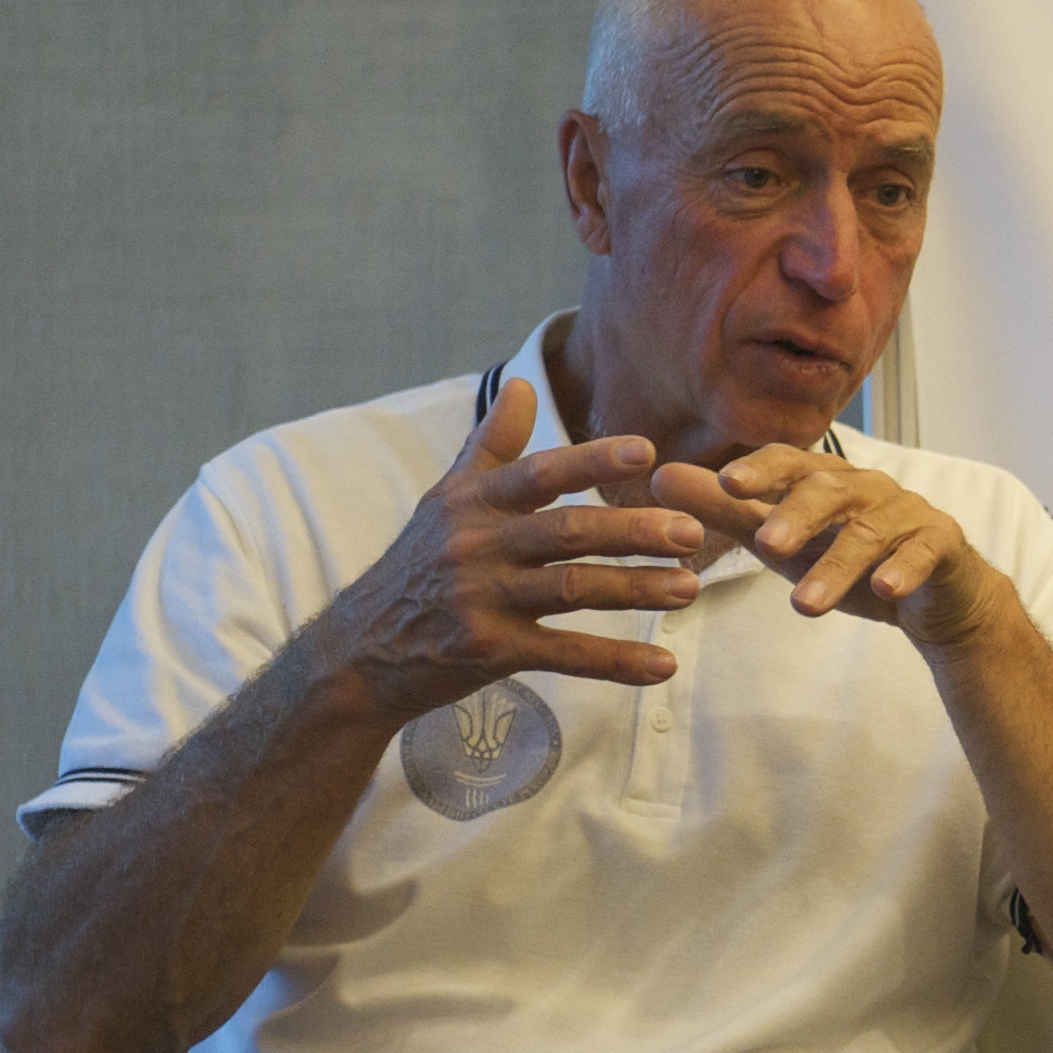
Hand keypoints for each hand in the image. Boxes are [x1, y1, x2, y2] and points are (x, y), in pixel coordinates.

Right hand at [316, 379, 700, 718]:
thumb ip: (492, 445)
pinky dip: (616, 662)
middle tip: (692, 530)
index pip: (540, 474)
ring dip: (636, 590)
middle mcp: (478, 547)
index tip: (648, 451)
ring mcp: (484, 601)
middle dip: (633, 529)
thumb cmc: (417, 566)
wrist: (360, 652)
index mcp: (474, 503)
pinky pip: (565, 654)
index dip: (592, 460)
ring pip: (574, 590)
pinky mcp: (490, 651)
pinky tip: (662, 666)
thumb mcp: (446, 500)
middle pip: (568, 532)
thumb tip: (524, 387)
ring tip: (691, 588)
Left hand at [652, 448, 1011, 648]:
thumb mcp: (784, 542)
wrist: (937, 596)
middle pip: (830, 490)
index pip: (790, 462)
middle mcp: (867, 486)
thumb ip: (726, 512)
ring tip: (805, 606)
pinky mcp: (942, 544)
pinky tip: (886, 590)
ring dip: (838, 566)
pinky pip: (924, 552)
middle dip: (797, 516)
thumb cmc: (852, 560)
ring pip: (871, 531)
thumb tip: (659, 479)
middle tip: (765, 545)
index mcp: (825, 479)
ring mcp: (908, 513)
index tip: (725, 484)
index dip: (761, 470)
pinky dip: (905, 568)